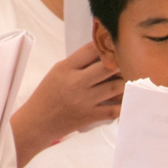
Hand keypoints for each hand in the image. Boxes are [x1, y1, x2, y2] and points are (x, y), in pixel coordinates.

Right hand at [12, 43, 123, 158]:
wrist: (37, 123)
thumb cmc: (47, 95)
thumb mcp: (57, 72)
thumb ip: (78, 62)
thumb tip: (103, 53)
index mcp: (66, 68)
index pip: (91, 49)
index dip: (106, 45)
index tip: (115, 44)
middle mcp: (76, 83)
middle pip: (107, 67)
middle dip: (121, 63)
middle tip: (129, 62)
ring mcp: (85, 100)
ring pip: (115, 87)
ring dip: (125, 82)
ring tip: (129, 79)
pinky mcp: (90, 116)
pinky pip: (114, 109)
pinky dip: (124, 104)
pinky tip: (129, 99)